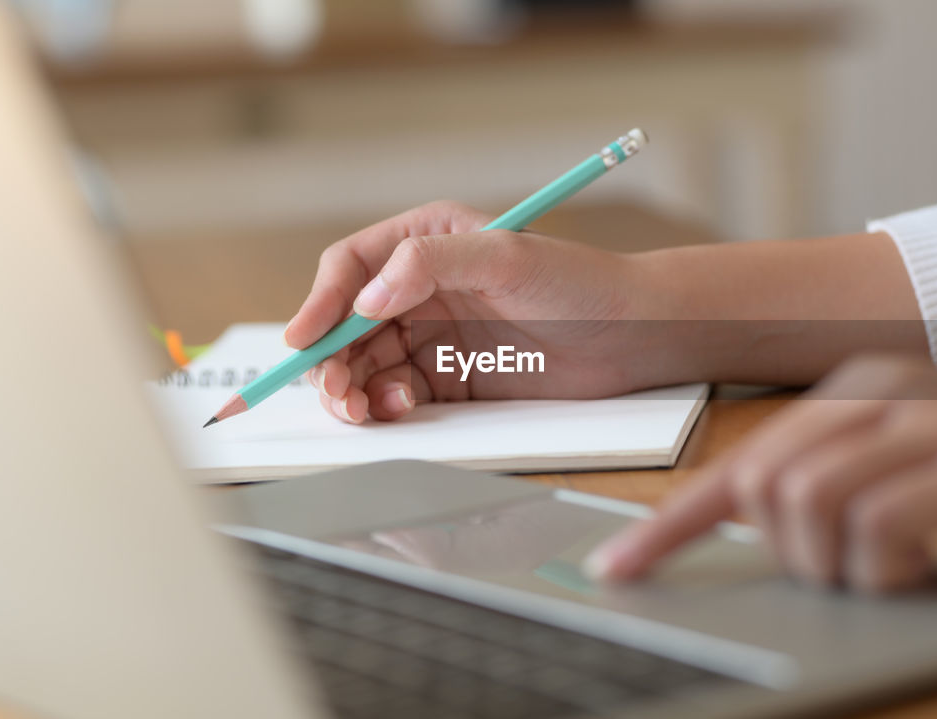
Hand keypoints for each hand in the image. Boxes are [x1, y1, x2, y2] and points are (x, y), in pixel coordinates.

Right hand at [284, 201, 678, 422]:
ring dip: (350, 387)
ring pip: (364, 363)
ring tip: (362, 409)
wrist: (633, 336)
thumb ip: (432, 262)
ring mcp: (434, 334)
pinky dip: (383, 406)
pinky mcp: (451, 378)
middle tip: (333, 392)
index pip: (350, 267)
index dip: (319, 303)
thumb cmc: (579, 283)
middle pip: (346, 323)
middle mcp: (422, 285)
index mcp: (427, 238)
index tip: (303, 340)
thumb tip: (366, 298)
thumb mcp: (508, 255)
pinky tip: (397, 409)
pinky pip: (395, 393)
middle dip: (328, 358)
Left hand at [585, 355, 936, 591]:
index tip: (620, 569)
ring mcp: (927, 424)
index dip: (669, 525)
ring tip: (893, 568)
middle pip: (762, 485)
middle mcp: (879, 395)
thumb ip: (841, 473)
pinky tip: (920, 565)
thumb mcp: (915, 455)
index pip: (738, 463)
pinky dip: (884, 564)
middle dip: (782, 550)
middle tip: (844, 569)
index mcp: (854, 389)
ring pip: (808, 503)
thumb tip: (771, 519)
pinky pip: (879, 524)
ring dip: (834, 562)